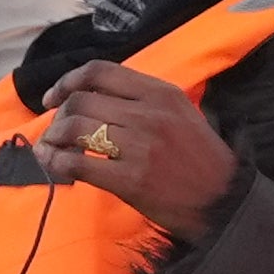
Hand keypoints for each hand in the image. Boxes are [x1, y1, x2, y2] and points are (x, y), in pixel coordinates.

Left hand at [29, 63, 240, 235]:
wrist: (223, 201)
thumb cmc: (199, 158)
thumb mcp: (180, 113)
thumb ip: (142, 100)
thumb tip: (93, 98)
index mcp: (161, 93)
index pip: (101, 72)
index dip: (69, 81)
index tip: (54, 97)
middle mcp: (149, 114)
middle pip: (82, 101)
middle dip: (58, 116)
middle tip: (55, 132)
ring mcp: (140, 146)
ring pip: (75, 128)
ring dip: (53, 138)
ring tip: (50, 149)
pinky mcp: (131, 179)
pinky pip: (79, 163)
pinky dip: (58, 162)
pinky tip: (54, 165)